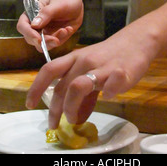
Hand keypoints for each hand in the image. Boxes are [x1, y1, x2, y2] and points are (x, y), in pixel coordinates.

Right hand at [17, 0, 82, 51]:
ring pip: (42, 45)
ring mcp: (44, 33)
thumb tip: (34, 25)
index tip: (38, 38)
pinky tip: (69, 28)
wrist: (76, 4)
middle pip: (31, 39)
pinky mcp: (53, 38)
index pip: (22, 26)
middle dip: (43, 41)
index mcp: (31, 14)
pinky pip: (54, 44)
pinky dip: (62, 38)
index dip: (28, 33)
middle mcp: (35, 26)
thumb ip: (46, 13)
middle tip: (56, 40)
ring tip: (66, 30)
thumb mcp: (57, 4)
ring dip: (53, 42)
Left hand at [26, 25, 152, 128]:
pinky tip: (108, 97)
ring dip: (72, 107)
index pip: (49, 70)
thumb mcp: (91, 68)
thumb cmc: (111, 55)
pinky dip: (107, 94)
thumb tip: (76, 116)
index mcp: (75, 57)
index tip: (29, 104)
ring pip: (78, 86)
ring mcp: (102, 66)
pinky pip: (111, 85)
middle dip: (56, 109)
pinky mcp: (121, 72)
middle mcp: (85, 61)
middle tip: (55, 124)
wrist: (137, 41)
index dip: (36, 87)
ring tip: (74, 120)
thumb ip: (83, 92)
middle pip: (63, 86)